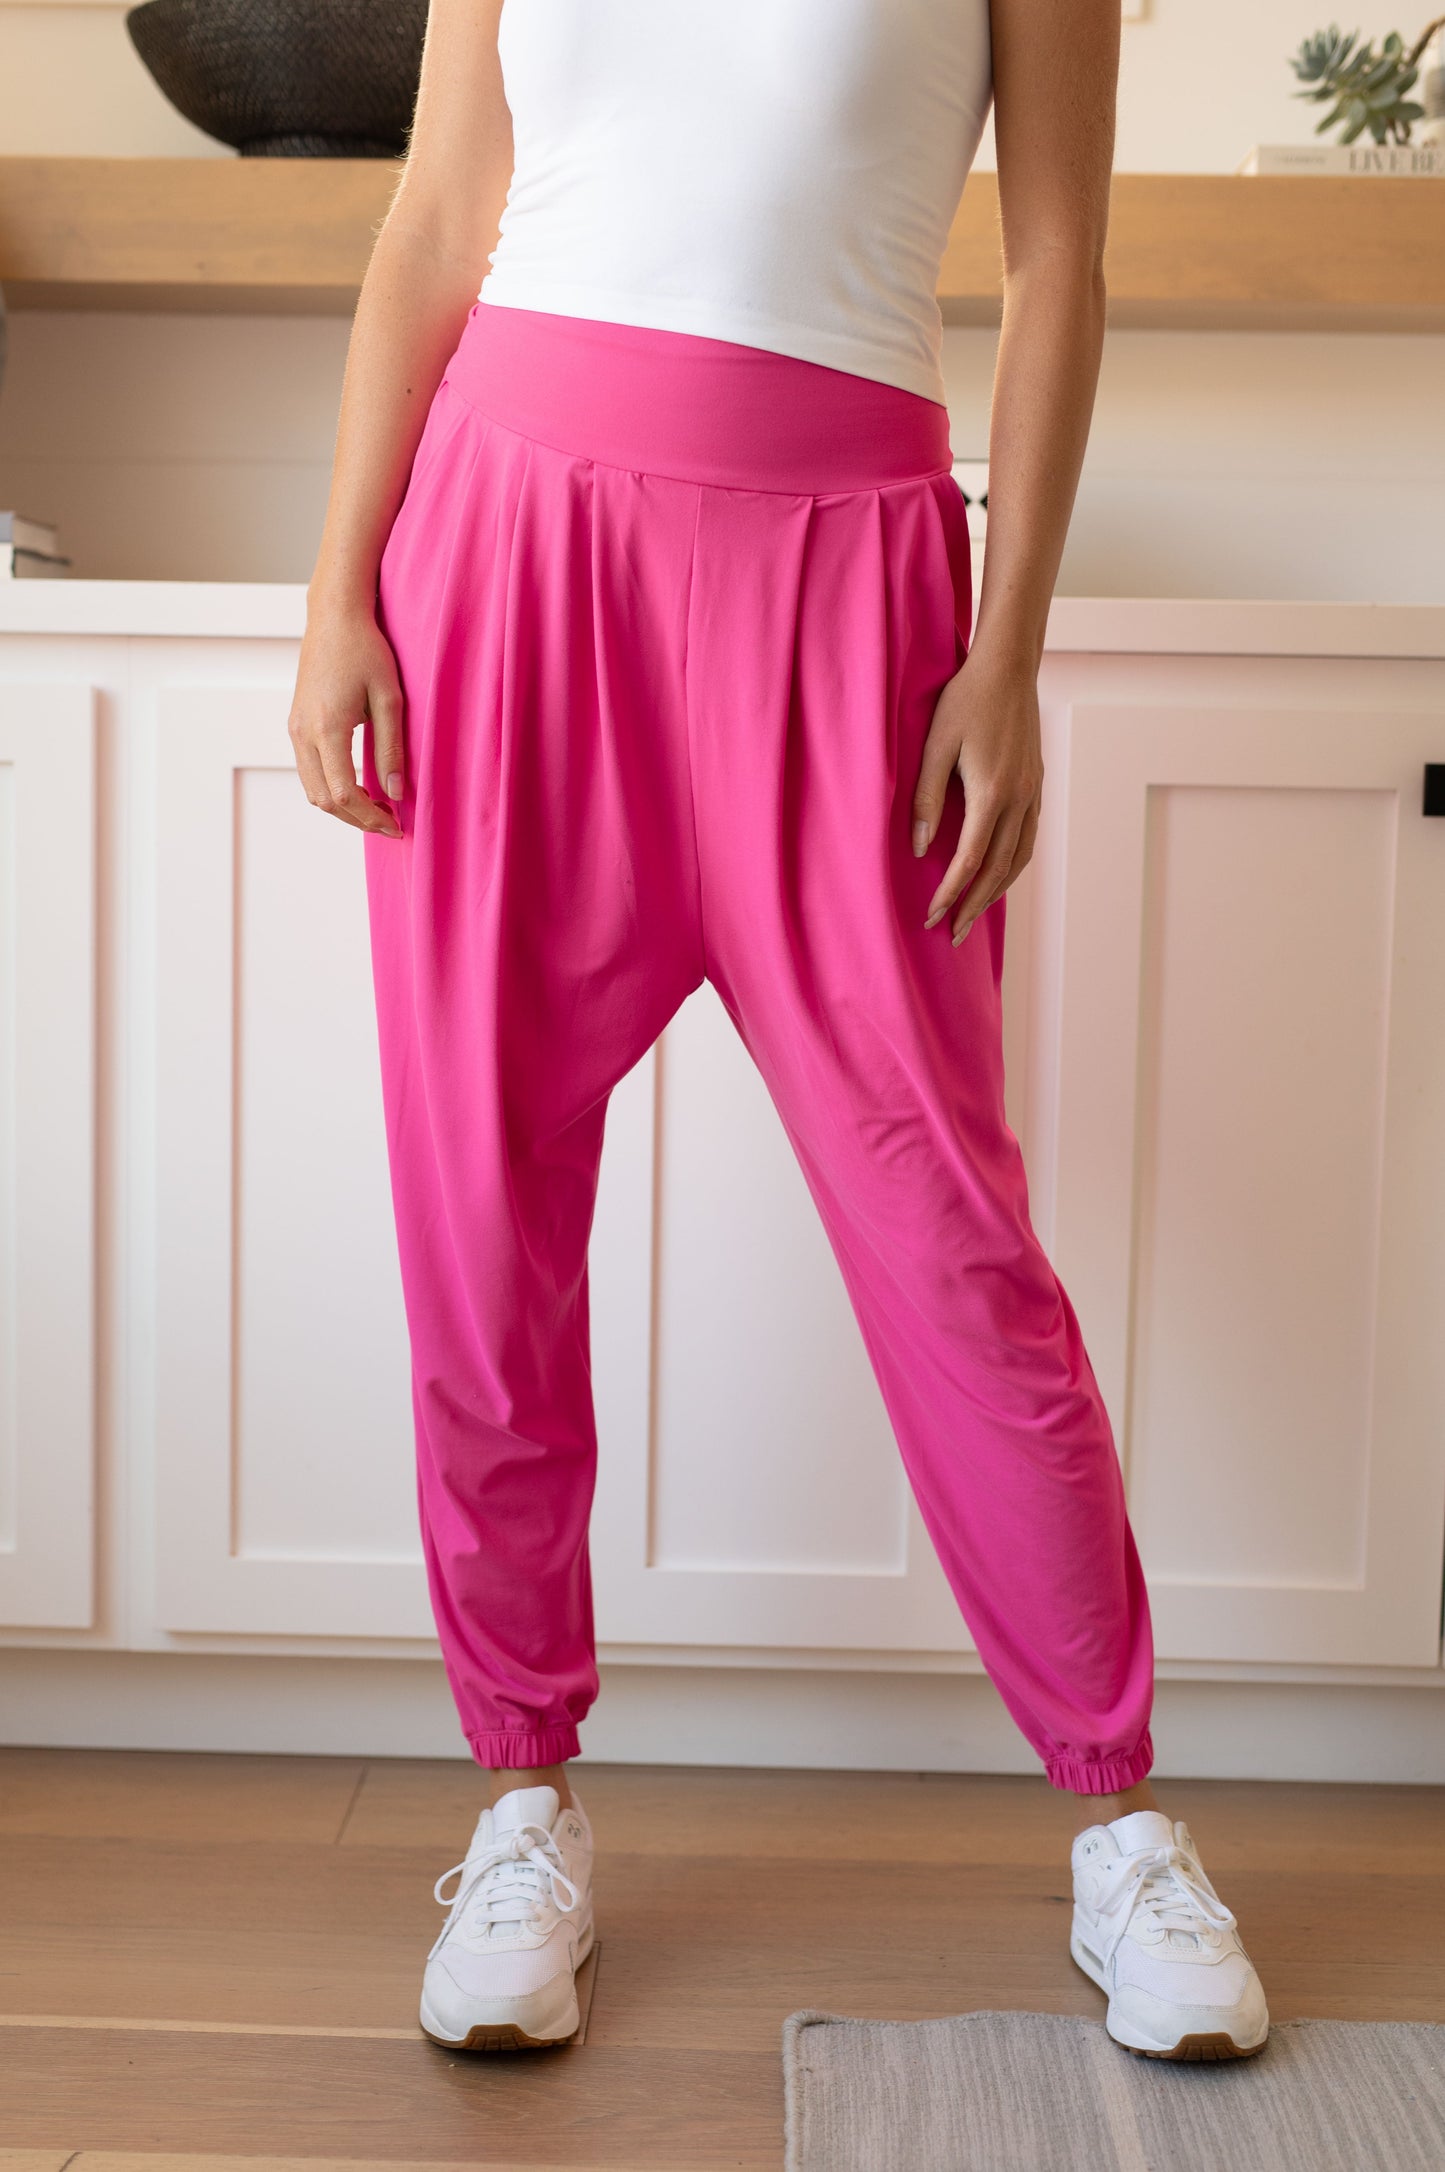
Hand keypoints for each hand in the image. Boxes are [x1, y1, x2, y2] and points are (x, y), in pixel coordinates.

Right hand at [289, 599, 405, 838]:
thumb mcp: (389, 698)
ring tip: (377, 809)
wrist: (334, 618)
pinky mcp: (295, 725)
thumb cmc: (366, 650)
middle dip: (357, 819)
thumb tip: (397, 792)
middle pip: (324, 800)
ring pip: (313, 790)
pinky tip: (359, 788)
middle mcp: (303, 733)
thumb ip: (392, 748)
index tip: (397, 825)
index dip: (371, 817)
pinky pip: (309, 772)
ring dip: (343, 807)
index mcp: (327, 728)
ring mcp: (295, 730)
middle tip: (390, 823)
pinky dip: (331, 789)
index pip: (344, 794)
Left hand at [911, 644, 1043, 943]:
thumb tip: (918, 848)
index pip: (968, 861)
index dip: (949, 894)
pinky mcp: (1036, 786)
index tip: (930, 916)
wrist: (1008, 668)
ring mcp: (1032, 793)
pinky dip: (1012, 867)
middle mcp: (1018, 799)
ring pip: (1019, 860)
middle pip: (997, 871)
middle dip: (973, 906)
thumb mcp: (934, 745)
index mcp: (991, 793)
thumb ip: (925, 798)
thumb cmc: (964, 700)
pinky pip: (1028, 840)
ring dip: (996, 893)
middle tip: (952, 934)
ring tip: (973, 915)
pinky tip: (997, 876)